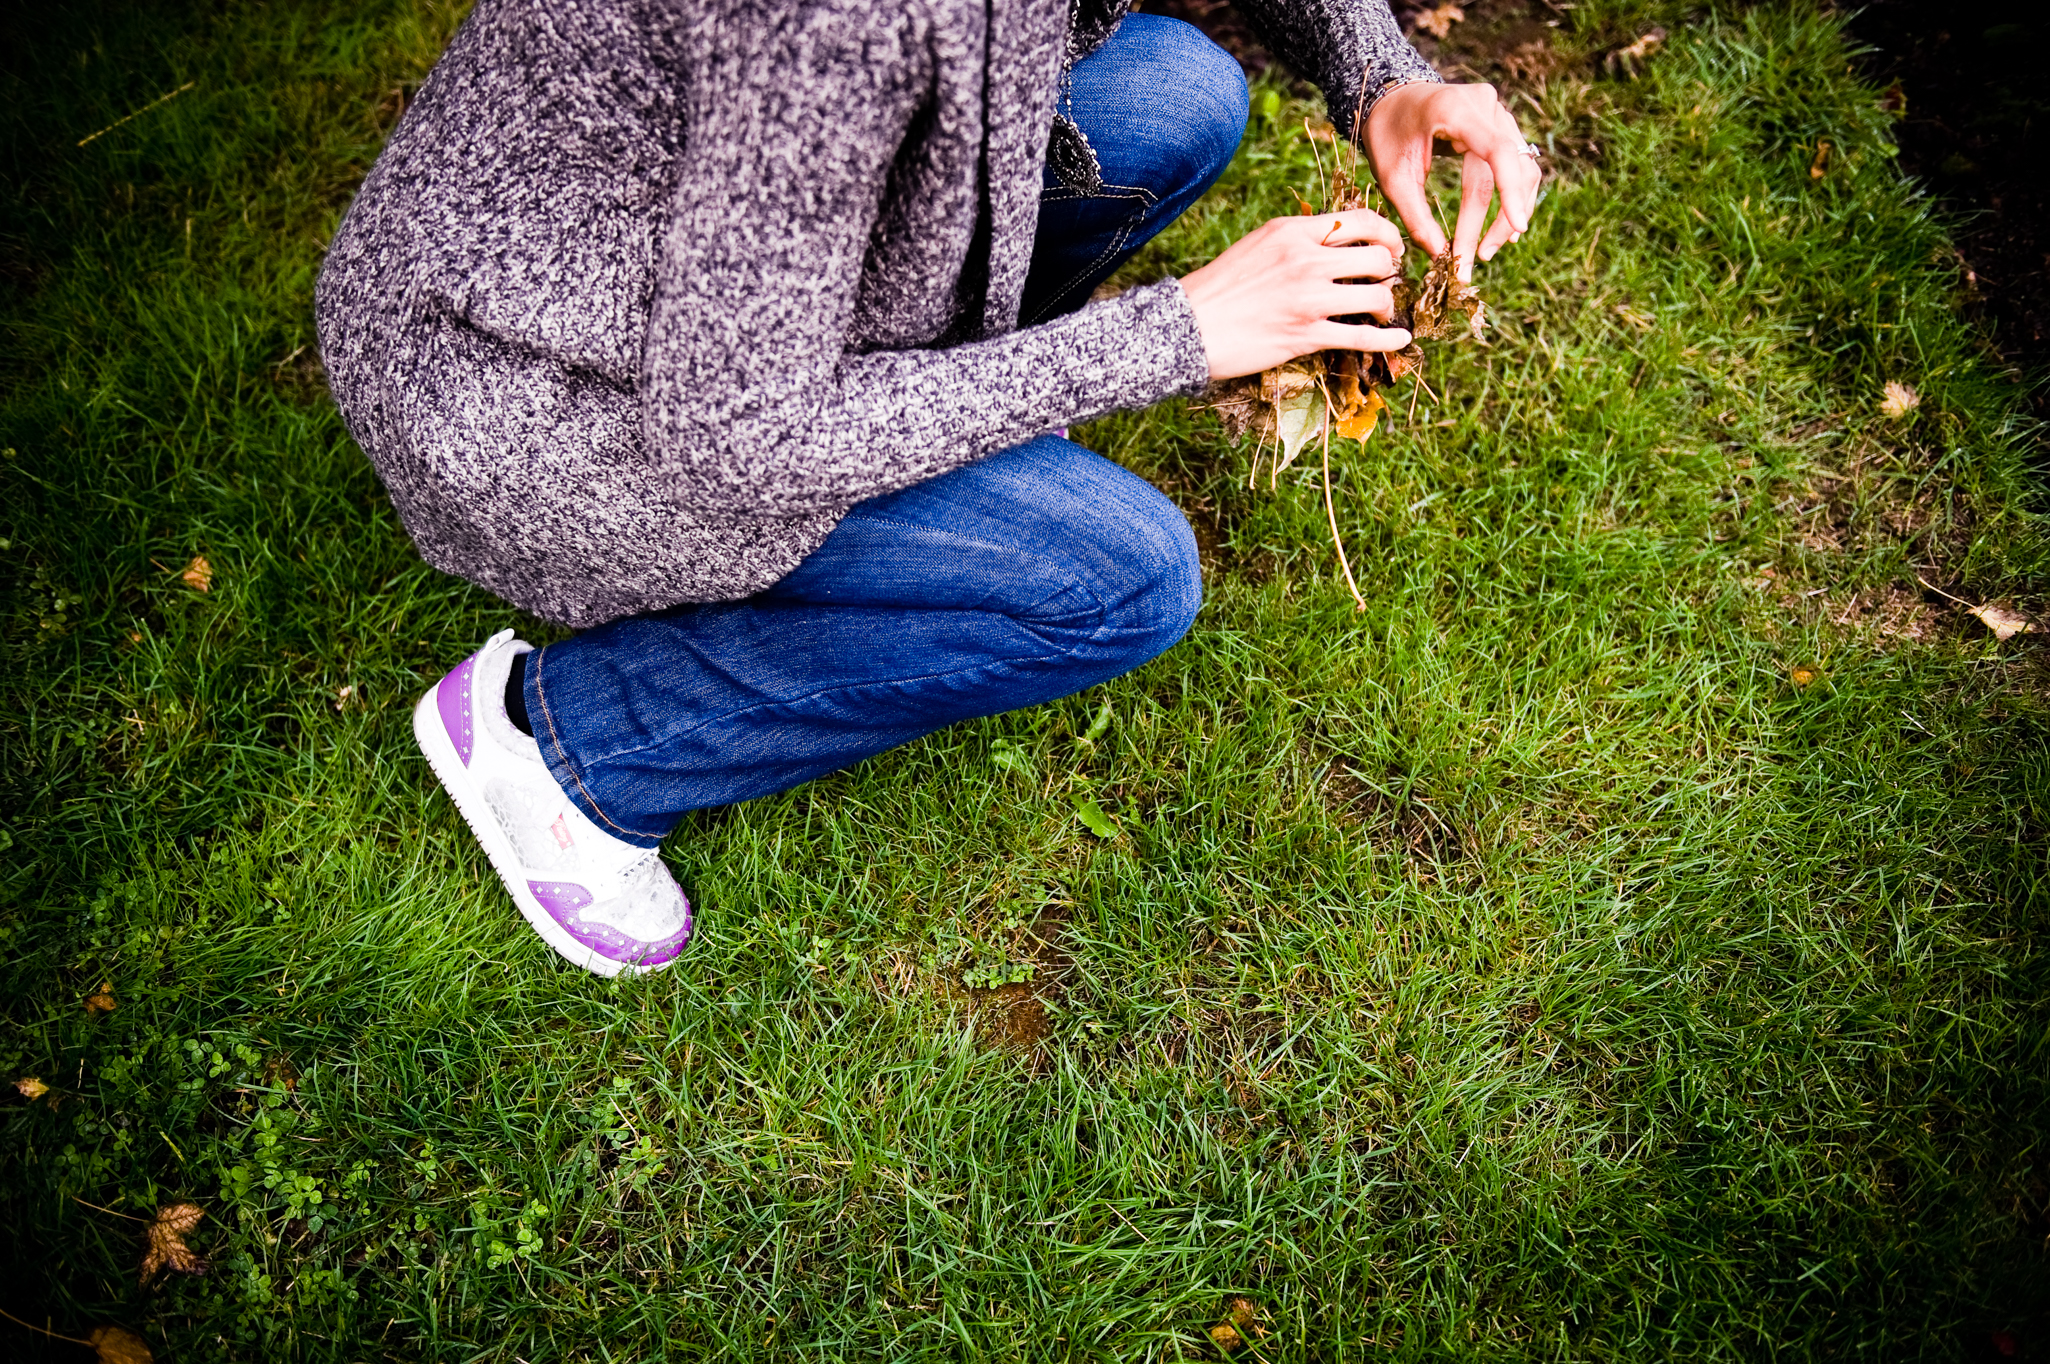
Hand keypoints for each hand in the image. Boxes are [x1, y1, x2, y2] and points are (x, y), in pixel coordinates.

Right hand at [1179, 209, 1413, 381]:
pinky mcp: (1307, 334)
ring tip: (1382, 311)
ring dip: (1387, 305)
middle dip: (1391, 270)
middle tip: (1387, 280)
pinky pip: (1363, 336)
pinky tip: (1400, 338)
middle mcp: (1306, 259)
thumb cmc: (1221, 288)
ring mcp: (1309, 298)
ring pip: (1377, 295)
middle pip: (1378, 256)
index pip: (1361, 221)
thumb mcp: (1259, 245)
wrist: (1188, 327)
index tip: (1390, 249)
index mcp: (1293, 231)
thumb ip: (1298, 240)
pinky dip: (1388, 339)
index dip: (1387, 234)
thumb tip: (1336, 244)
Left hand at [1364, 81, 1540, 282]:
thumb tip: (1440, 256)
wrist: (1390, 99)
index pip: (1498, 152)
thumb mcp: (1392, 178)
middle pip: (1508, 168)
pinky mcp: (1501, 123)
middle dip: (1497, 219)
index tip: (1518, 228)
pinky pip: (1517, 163)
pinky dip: (1512, 195)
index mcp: (1455, 109)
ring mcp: (1497, 111)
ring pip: (1522, 167)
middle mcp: (1484, 104)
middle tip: (1478, 259)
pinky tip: (1505, 227)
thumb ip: (1415, 216)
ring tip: (1488, 250)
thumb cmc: (1388, 135)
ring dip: (1509, 212)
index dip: (1511, 192)